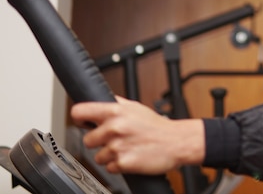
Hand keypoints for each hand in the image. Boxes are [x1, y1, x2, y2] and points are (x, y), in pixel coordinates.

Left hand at [70, 96, 203, 174]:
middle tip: (115, 140)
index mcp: (115, 111)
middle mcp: (114, 128)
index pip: (79, 112)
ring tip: (126, 148)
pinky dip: (118, 165)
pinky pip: (109, 168)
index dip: (79, 119)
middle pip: (87, 140)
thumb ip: (116, 103)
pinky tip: (130, 156)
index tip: (83, 123)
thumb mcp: (136, 107)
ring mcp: (117, 146)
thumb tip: (101, 99)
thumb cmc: (157, 126)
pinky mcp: (122, 163)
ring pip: (97, 157)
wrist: (176, 142)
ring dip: (109, 156)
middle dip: (99, 142)